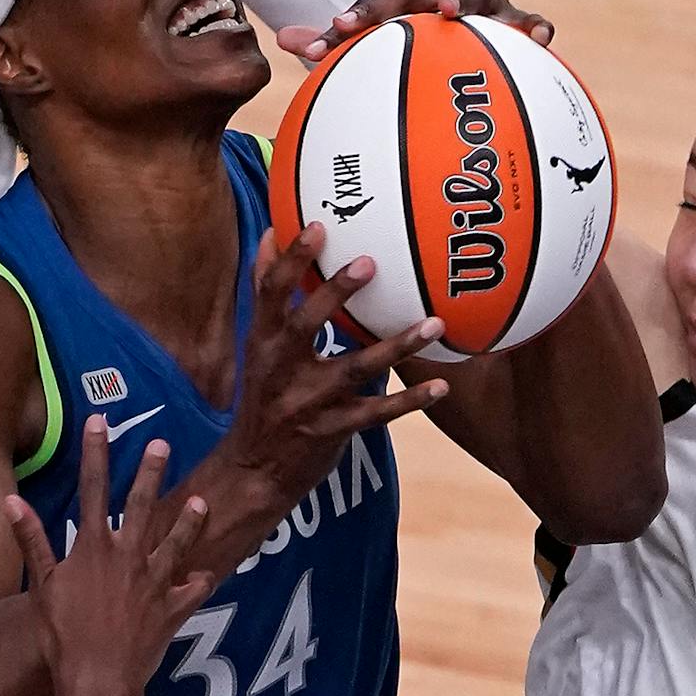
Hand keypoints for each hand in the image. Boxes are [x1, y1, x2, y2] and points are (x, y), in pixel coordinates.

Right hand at [7, 424, 215, 690]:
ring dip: (189, 522)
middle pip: (143, 505)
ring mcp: (154, 582)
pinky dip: (198, 583)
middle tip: (162, 443)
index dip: (96, 453)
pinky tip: (206, 575)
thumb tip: (11, 502)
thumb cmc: (63, 637)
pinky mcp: (171, 609)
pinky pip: (190, 592)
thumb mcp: (42, 587)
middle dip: (151, 472)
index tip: (99, 421)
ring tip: (202, 502)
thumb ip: (32, 540)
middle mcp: (128, 557)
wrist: (97, 680)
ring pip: (176, 543)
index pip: (93, 489)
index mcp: (94, 548)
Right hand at [224, 225, 449, 504]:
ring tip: (435, 323)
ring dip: (397, 345)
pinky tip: (441, 385)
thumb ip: (265, 292)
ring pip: (354, 367)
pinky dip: (410, 399)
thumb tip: (271, 233)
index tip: (318, 227)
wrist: (254, 469)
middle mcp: (281, 368)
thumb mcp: (257, 345)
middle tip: (370, 262)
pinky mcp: (332, 430)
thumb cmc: (264, 395)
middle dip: (335, 293)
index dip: (292, 260)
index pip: (270, 292)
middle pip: (305, 324)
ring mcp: (307, 401)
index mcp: (263, 341)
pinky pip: (377, 412)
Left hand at [275, 0, 553, 61]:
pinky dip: (537, 27)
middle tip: (441, 12)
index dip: (363, 12)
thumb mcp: (362, 42)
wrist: (442, 22)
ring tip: (501, 22)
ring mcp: (483, 5)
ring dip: (493, 9)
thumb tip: (285, 40)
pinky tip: (544, 41)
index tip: (340, 26)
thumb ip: (328, 41)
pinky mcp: (513, 25)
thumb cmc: (398, 38)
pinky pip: (529, 23)